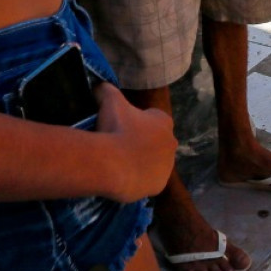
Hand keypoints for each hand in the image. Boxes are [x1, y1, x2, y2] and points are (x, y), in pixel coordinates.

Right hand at [93, 82, 175, 202]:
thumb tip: (99, 85)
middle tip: (119, 148)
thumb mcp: (109, 100)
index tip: (121, 129)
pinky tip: (124, 179)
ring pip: (154, 164)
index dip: (136, 124)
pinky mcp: (160, 185)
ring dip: (141, 164)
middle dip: (141, 145)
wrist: (112, 162)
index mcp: (164, 121)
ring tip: (120, 165)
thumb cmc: (115, 128)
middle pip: (155, 143)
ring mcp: (167, 166)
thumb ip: (106, 89)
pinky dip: (138, 181)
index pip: (152, 120)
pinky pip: (148, 182)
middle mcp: (171, 143)